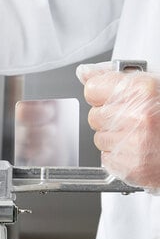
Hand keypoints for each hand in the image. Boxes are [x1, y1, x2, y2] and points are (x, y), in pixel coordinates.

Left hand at [77, 61, 159, 191]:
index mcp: (142, 91)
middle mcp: (135, 116)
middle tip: (134, 118)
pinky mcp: (129, 166)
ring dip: (114, 137)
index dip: (102, 93)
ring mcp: (131, 143)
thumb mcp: (153, 86)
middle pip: (94, 115)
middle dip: (110, 117)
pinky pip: (106, 158)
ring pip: (99, 138)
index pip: (92, 88)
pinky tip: (139, 149)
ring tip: (140, 134)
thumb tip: (85, 72)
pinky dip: (119, 155)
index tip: (112, 97)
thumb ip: (115, 78)